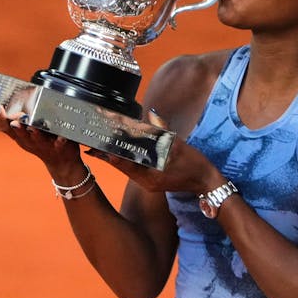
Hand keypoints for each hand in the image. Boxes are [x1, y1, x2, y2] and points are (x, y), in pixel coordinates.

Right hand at [0, 105, 82, 176]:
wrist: (61, 162)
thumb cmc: (38, 144)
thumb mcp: (19, 136)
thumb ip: (5, 125)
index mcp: (19, 136)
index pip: (5, 127)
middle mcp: (29, 141)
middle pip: (20, 133)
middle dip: (16, 126)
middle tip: (12, 118)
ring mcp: (43, 145)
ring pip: (38, 139)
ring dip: (34, 133)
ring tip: (33, 127)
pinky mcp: (59, 147)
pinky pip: (59, 144)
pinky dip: (60, 140)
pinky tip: (61, 136)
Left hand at [85, 110, 222, 194]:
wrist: (207, 183)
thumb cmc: (195, 166)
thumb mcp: (180, 146)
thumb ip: (163, 131)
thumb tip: (152, 115)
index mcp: (150, 176)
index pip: (125, 163)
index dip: (110, 153)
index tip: (97, 145)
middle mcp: (145, 181)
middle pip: (121, 165)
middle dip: (106, 153)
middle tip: (90, 143)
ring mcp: (147, 181)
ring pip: (125, 167)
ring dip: (113, 155)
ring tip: (97, 146)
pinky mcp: (150, 178)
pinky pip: (134, 167)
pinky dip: (125, 158)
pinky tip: (116, 150)